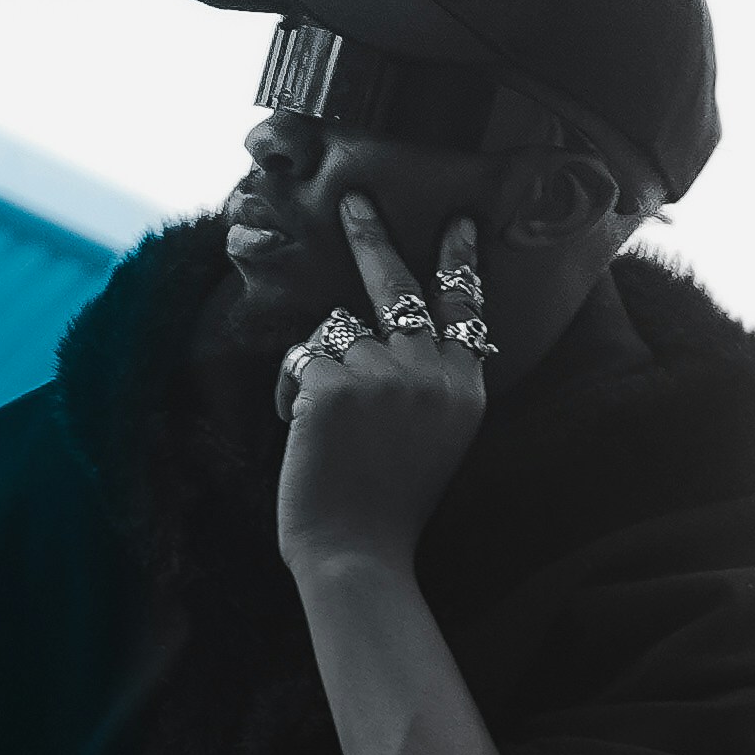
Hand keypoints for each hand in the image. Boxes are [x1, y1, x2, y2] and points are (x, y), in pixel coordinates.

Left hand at [273, 193, 495, 577]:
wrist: (358, 554)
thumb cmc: (387, 506)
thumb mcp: (435, 437)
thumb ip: (428, 381)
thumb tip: (398, 331)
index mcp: (464, 387)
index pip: (463, 307)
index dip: (459, 260)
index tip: (459, 220)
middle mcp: (431, 371)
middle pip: (396, 286)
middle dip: (372, 236)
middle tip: (354, 201)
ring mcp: (384, 373)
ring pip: (335, 331)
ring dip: (319, 369)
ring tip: (323, 430)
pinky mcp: (334, 382)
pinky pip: (300, 359)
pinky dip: (290, 394)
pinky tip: (302, 436)